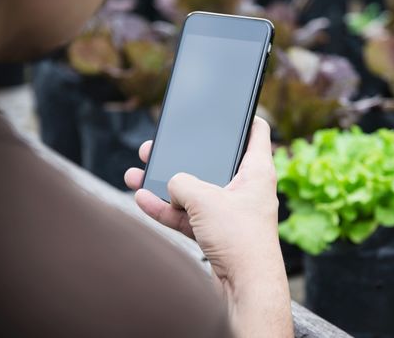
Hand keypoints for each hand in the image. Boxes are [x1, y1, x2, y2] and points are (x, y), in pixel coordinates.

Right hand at [124, 117, 292, 336]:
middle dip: (183, 155)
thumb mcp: (205, 199)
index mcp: (256, 171)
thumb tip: (170, 183)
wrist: (244, 286)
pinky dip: (166, 209)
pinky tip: (141, 198)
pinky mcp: (216, 231)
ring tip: (137, 171)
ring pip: (194, 190)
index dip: (243, 117)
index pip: (256, 132)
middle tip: (158, 145)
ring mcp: (229, 211)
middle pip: (213, 162)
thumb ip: (182, 183)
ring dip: (165, 184)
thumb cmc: (240, 238)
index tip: (229, 107)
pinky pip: (188, 215)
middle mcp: (244, 188)